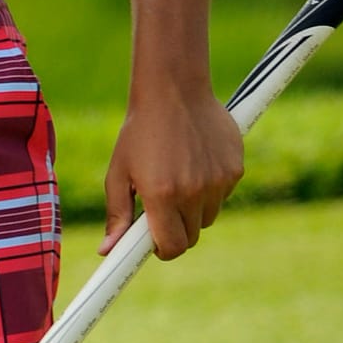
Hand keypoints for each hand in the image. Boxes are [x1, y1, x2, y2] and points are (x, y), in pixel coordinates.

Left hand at [102, 79, 243, 256]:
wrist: (174, 90)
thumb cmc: (140, 132)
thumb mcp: (119, 172)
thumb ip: (117, 215)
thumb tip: (107, 251)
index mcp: (162, 195)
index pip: (172, 247)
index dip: (163, 250)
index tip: (156, 244)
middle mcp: (194, 192)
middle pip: (191, 236)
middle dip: (177, 228)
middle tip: (163, 206)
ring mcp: (218, 181)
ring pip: (208, 216)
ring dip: (195, 209)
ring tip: (179, 177)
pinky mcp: (235, 169)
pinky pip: (223, 195)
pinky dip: (211, 188)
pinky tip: (197, 163)